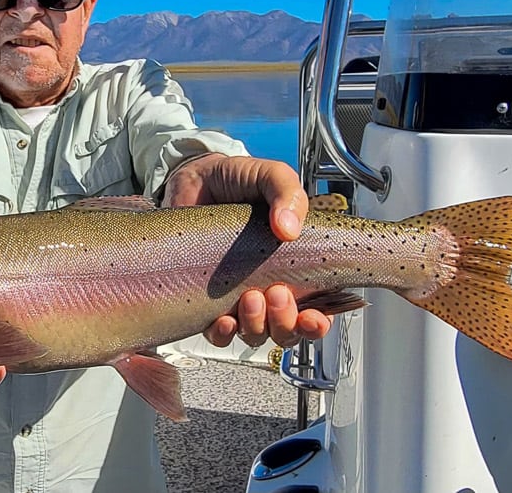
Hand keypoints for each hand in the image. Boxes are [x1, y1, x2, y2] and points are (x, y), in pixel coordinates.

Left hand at [163, 154, 330, 346]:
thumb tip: (289, 228)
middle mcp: (268, 288)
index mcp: (294, 266)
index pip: (314, 311)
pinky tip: (223, 319)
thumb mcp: (270, 177)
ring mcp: (236, 296)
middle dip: (285, 321)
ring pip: (255, 334)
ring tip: (250, 298)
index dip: (317, 323)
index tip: (313, 316)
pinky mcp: (206, 300)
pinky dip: (223, 333)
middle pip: (286, 329)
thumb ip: (288, 194)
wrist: (195, 178)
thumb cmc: (238, 181)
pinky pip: (217, 333)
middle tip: (278, 293)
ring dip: (257, 325)